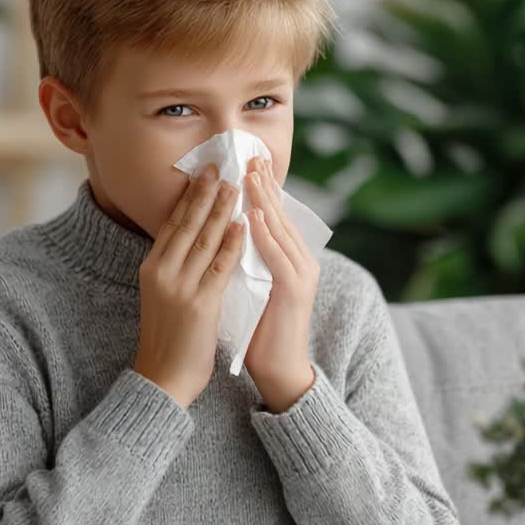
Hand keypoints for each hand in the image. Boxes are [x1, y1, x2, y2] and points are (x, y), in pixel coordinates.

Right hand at [135, 163, 245, 407]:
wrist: (162, 379)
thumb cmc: (168, 339)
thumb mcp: (163, 295)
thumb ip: (175, 268)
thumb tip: (192, 242)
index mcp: (152, 268)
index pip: (172, 223)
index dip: (189, 196)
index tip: (203, 173)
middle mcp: (162, 272)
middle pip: (186, 223)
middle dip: (205, 192)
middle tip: (220, 165)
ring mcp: (179, 286)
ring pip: (204, 239)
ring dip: (222, 209)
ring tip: (236, 185)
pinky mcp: (199, 304)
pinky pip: (219, 266)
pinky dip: (232, 243)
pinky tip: (243, 225)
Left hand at [242, 155, 318, 413]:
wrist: (279, 369)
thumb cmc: (260, 328)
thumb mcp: (250, 283)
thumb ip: (244, 257)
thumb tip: (224, 230)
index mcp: (289, 258)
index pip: (274, 215)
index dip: (261, 188)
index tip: (246, 162)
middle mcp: (300, 260)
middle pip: (280, 214)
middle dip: (264, 184)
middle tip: (250, 155)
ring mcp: (300, 274)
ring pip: (280, 229)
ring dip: (264, 200)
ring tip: (250, 175)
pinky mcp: (294, 291)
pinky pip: (278, 256)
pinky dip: (264, 235)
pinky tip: (252, 216)